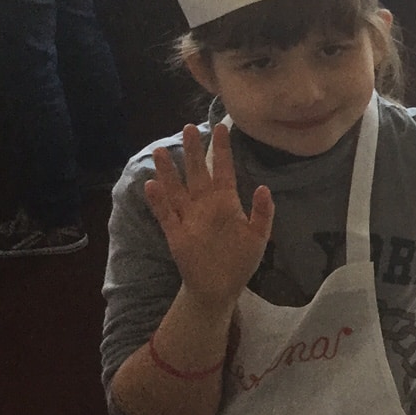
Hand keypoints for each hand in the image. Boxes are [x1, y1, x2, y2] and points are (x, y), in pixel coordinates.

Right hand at [142, 123, 273, 311]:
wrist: (220, 287)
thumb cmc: (241, 260)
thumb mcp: (259, 236)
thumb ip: (263, 212)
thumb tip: (264, 187)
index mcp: (226, 202)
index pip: (224, 170)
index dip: (222, 150)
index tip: (221, 128)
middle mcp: (205, 205)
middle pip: (197, 173)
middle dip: (193, 151)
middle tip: (188, 127)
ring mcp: (189, 218)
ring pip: (177, 189)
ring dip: (169, 171)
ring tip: (160, 150)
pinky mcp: (176, 233)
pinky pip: (165, 214)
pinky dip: (158, 201)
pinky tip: (151, 184)